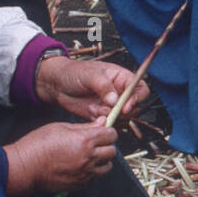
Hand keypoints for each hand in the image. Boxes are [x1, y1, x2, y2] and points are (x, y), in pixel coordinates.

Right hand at [3, 121, 117, 196]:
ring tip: (90, 156)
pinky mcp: (81, 184)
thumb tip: (103, 122)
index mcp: (85, 140)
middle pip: (112, 151)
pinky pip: (96, 177)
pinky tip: (81, 166)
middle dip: (106, 146)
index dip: (108, 132)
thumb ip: (85, 126)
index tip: (102, 132)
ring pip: (108, 166)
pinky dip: (93, 171)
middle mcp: (89, 157)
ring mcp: (85, 173)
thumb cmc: (39, 143)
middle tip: (95, 144)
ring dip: (102, 160)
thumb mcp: (61, 127)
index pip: (111, 135)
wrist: (25, 167)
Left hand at [35, 55, 149, 120]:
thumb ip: (104, 86)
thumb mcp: (90, 75)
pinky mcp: (103, 115)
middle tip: (106, 110)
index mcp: (122, 78)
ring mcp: (112, 105)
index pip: (140, 89)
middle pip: (134, 107)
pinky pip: (110, 123)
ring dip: (110, 117)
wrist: (57, 84)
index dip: (136, 99)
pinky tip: (90, 113)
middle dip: (121, 112)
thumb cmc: (74, 72)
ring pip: (123, 118)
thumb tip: (115, 99)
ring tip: (94, 108)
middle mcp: (120, 92)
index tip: (125, 107)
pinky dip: (102, 123)